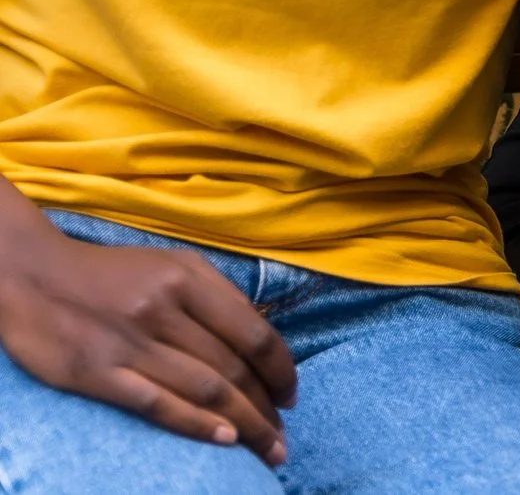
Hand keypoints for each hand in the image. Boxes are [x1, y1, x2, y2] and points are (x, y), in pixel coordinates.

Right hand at [0, 224, 296, 464]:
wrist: (33, 277)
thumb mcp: (172, 264)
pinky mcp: (97, 373)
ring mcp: (130, 344)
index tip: (292, 396)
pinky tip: (224, 440)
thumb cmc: (112, 273)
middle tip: (283, 437)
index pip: (253, 334)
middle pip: (232, 370)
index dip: (281, 370)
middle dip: (267, 408)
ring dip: (244, 425)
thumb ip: (218, 295)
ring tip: (266, 449)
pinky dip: (195, 424)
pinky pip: (157, 404)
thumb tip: (261, 340)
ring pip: (204, 391)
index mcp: (188, 280)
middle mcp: (163, 311)